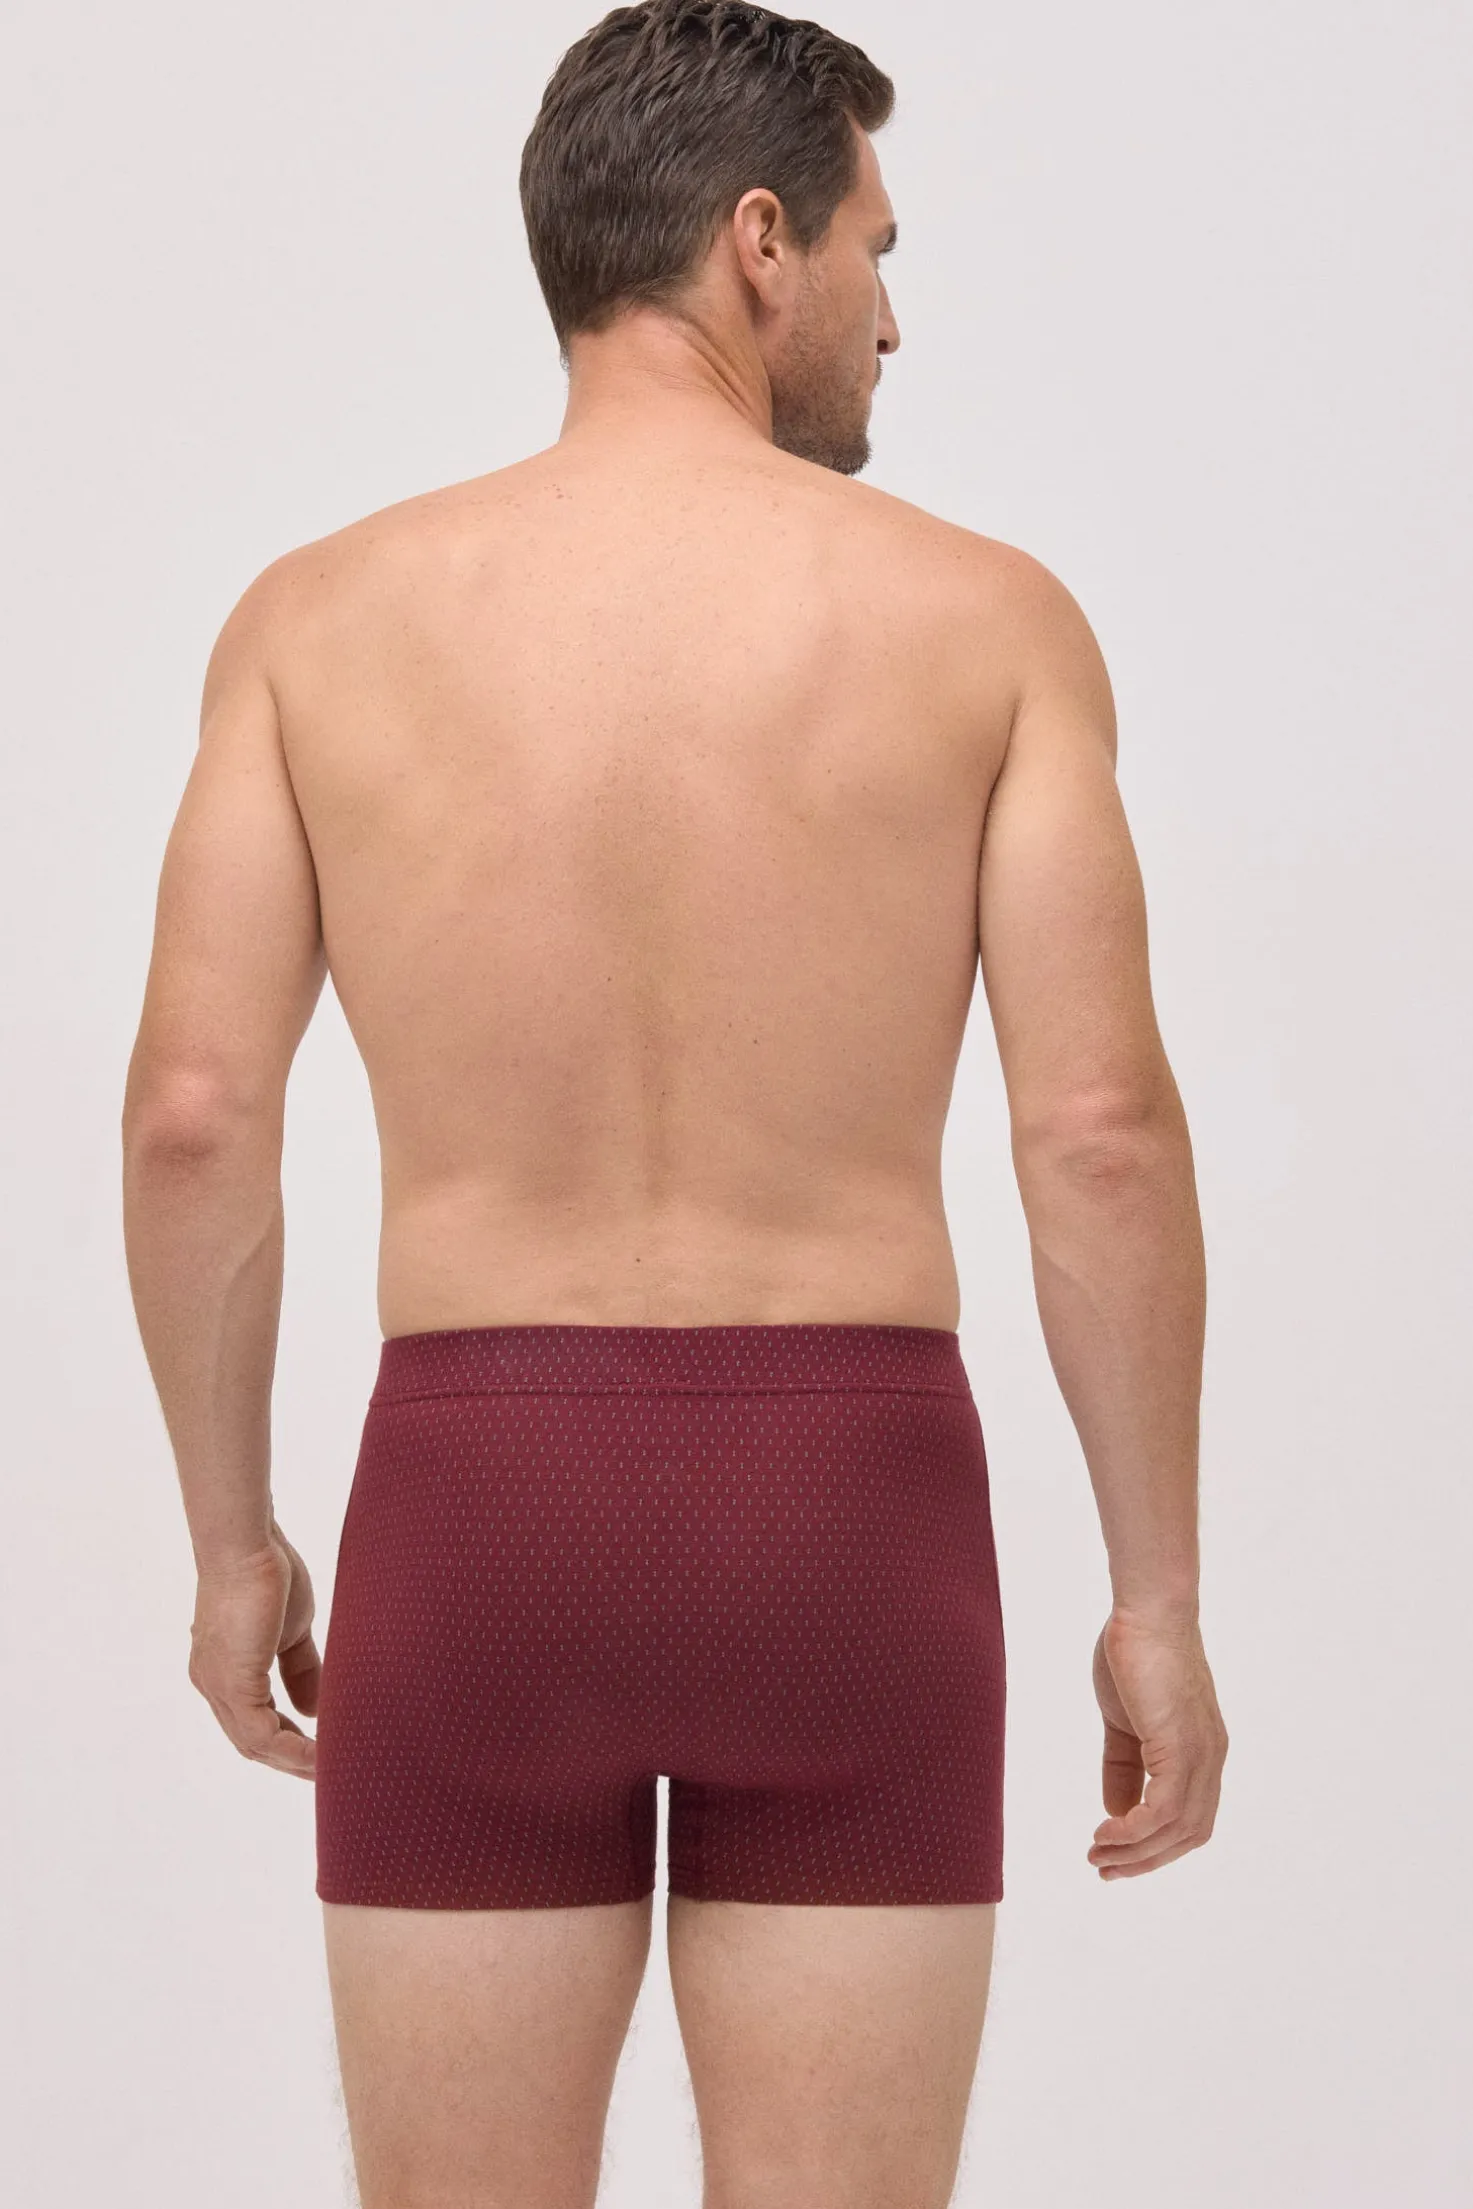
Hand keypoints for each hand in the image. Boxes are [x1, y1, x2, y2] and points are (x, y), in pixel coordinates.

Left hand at [188, 1524, 321, 1778]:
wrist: (248, 1546)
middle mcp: (214, 1686)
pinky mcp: (234, 1685)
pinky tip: (321, 1755)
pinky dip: (293, 1751)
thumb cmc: (267, 1574)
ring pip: (255, 1745)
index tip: (320, 1752)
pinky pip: (263, 1736)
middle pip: (251, 1742)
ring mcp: (219, 1688)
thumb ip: (301, 1671)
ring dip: (294, 1763)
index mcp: (224, 1672)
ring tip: (330, 1771)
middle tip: (328, 1772)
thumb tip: (312, 1710)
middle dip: (290, 1761)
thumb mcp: (291, 1633)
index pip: (254, 1722)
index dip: (286, 1742)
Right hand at [1088, 1609, 1226, 1878]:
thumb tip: (1116, 1811)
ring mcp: (1201, 1755)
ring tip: (1097, 1853)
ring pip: (1178, 1829)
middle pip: (1189, 1835)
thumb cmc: (1134, 1653)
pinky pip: (1164, 1809)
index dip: (1156, 1846)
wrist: (1146, 1611)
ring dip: (1135, 1851)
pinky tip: (1105, 1830)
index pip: (1190, 1819)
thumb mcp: (1124, 1722)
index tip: (1116, 1854)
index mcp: (1201, 1753)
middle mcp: (1210, 1760)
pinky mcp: (1181, 1747)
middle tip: (1104, 1868)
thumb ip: (1122, 1766)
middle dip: (1146, 1860)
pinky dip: (1135, 1830)